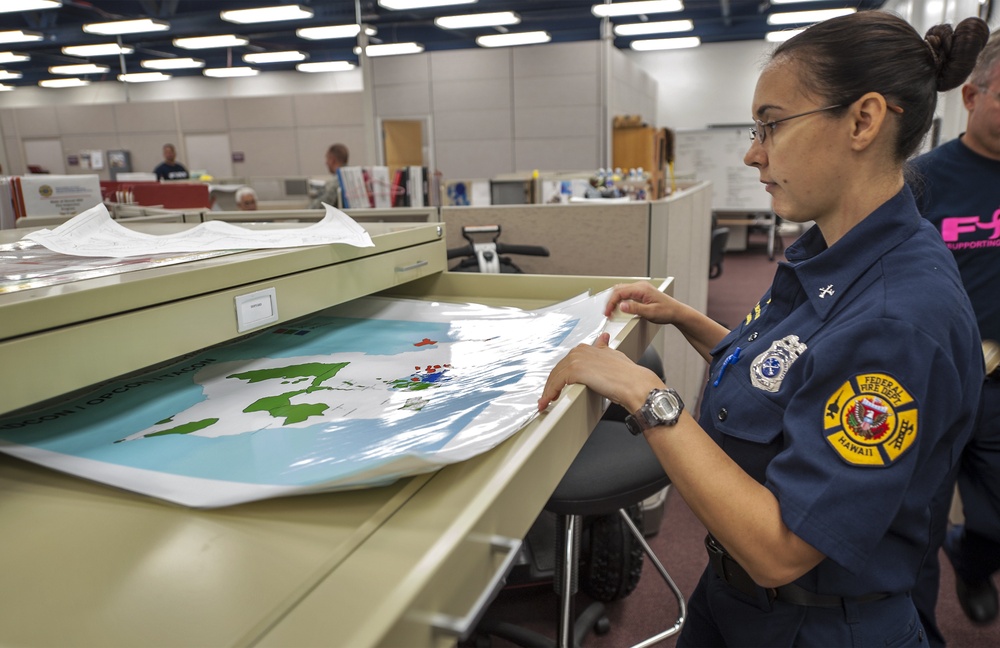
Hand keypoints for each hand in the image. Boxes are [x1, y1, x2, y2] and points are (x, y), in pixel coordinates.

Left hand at [537, 332, 663, 412]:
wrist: (634, 384)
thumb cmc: (628, 375)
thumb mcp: (614, 356)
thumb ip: (604, 349)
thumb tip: (603, 339)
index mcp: (589, 348)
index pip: (567, 362)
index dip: (561, 374)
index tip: (556, 385)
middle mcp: (581, 351)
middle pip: (559, 369)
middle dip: (552, 383)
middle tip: (548, 396)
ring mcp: (577, 359)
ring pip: (555, 376)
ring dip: (548, 390)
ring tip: (546, 402)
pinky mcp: (575, 370)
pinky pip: (556, 383)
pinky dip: (550, 393)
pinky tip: (548, 401)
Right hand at [604, 281, 685, 325]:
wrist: (676, 312)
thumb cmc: (667, 312)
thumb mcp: (650, 313)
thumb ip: (635, 309)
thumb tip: (622, 306)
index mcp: (641, 289)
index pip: (619, 292)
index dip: (611, 303)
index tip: (608, 312)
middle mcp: (640, 286)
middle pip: (618, 289)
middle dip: (610, 301)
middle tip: (607, 313)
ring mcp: (640, 288)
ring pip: (621, 290)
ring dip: (614, 300)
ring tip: (611, 311)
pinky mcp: (641, 292)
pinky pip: (626, 292)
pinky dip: (619, 299)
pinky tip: (618, 306)